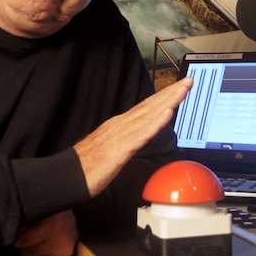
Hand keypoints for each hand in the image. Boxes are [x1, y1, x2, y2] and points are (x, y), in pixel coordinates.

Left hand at [13, 210, 78, 255]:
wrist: (76, 215)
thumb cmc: (58, 211)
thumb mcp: (43, 212)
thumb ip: (30, 224)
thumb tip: (18, 235)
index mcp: (52, 227)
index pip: (28, 240)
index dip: (19, 240)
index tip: (15, 240)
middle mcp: (60, 241)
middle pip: (32, 250)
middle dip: (24, 247)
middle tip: (20, 243)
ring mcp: (64, 250)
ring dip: (32, 253)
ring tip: (29, 247)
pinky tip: (39, 251)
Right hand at [73, 77, 192, 197]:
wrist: (66, 175)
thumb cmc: (86, 166)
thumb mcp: (110, 149)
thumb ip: (124, 141)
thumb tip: (135, 139)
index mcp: (120, 125)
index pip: (146, 108)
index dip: (164, 96)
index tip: (180, 87)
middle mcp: (121, 124)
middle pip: (151, 106)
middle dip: (171, 92)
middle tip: (189, 80)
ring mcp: (121, 134)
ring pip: (149, 114)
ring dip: (168, 101)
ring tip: (183, 90)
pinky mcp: (120, 148)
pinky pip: (142, 133)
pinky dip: (156, 122)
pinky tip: (168, 113)